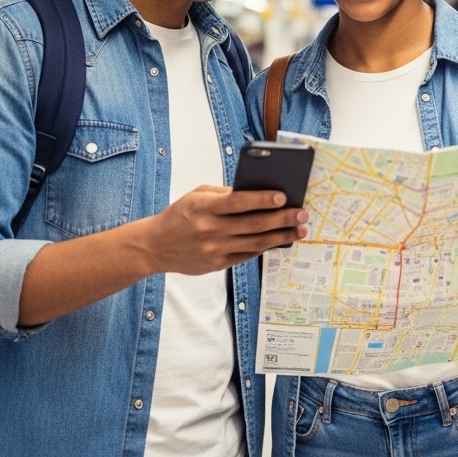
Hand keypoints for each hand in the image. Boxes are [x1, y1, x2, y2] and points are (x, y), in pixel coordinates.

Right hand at [139, 185, 307, 274]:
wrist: (154, 246)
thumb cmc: (180, 215)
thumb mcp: (197, 196)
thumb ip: (224, 193)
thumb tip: (258, 193)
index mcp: (204, 208)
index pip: (238, 202)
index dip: (262, 199)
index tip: (283, 197)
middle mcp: (210, 229)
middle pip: (253, 224)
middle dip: (282, 219)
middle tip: (302, 214)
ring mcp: (214, 249)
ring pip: (255, 243)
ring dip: (280, 236)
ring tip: (299, 230)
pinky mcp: (216, 264)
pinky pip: (246, 255)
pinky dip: (265, 248)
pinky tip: (279, 241)